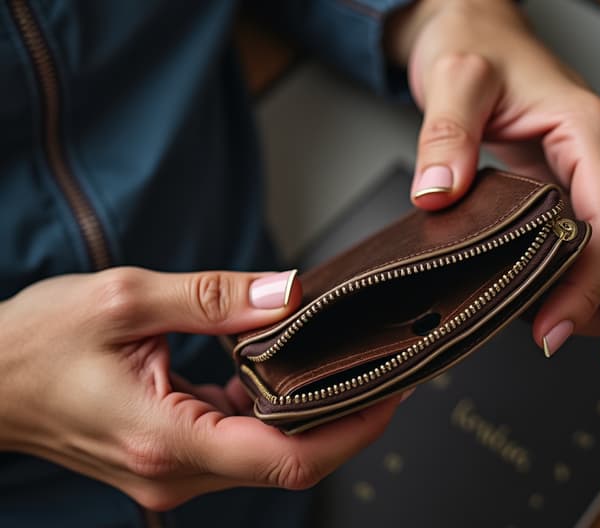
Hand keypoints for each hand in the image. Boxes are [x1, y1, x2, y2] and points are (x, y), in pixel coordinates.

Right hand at [0, 268, 398, 509]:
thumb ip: (214, 298)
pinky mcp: (169, 458)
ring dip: (304, 414)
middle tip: (378, 369)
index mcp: (165, 438)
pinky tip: (272, 372)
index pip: (286, 458)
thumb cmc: (35, 343)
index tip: (389, 395)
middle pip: (286, 461)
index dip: (350, 430)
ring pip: (265, 454)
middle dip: (341, 420)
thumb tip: (285, 295)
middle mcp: (172, 470)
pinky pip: (236, 443)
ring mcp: (171, 472)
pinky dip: (265, 411)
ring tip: (335, 364)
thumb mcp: (125, 300)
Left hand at [386, 0, 599, 374]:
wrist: (483, 35)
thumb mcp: (454, 82)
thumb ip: (446, 135)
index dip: (589, 283)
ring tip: (599, 347)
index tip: (552, 325)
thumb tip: (439, 194)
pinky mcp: (594, 183)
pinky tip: (584, 310)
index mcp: (591, 130)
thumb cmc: (477, 53)